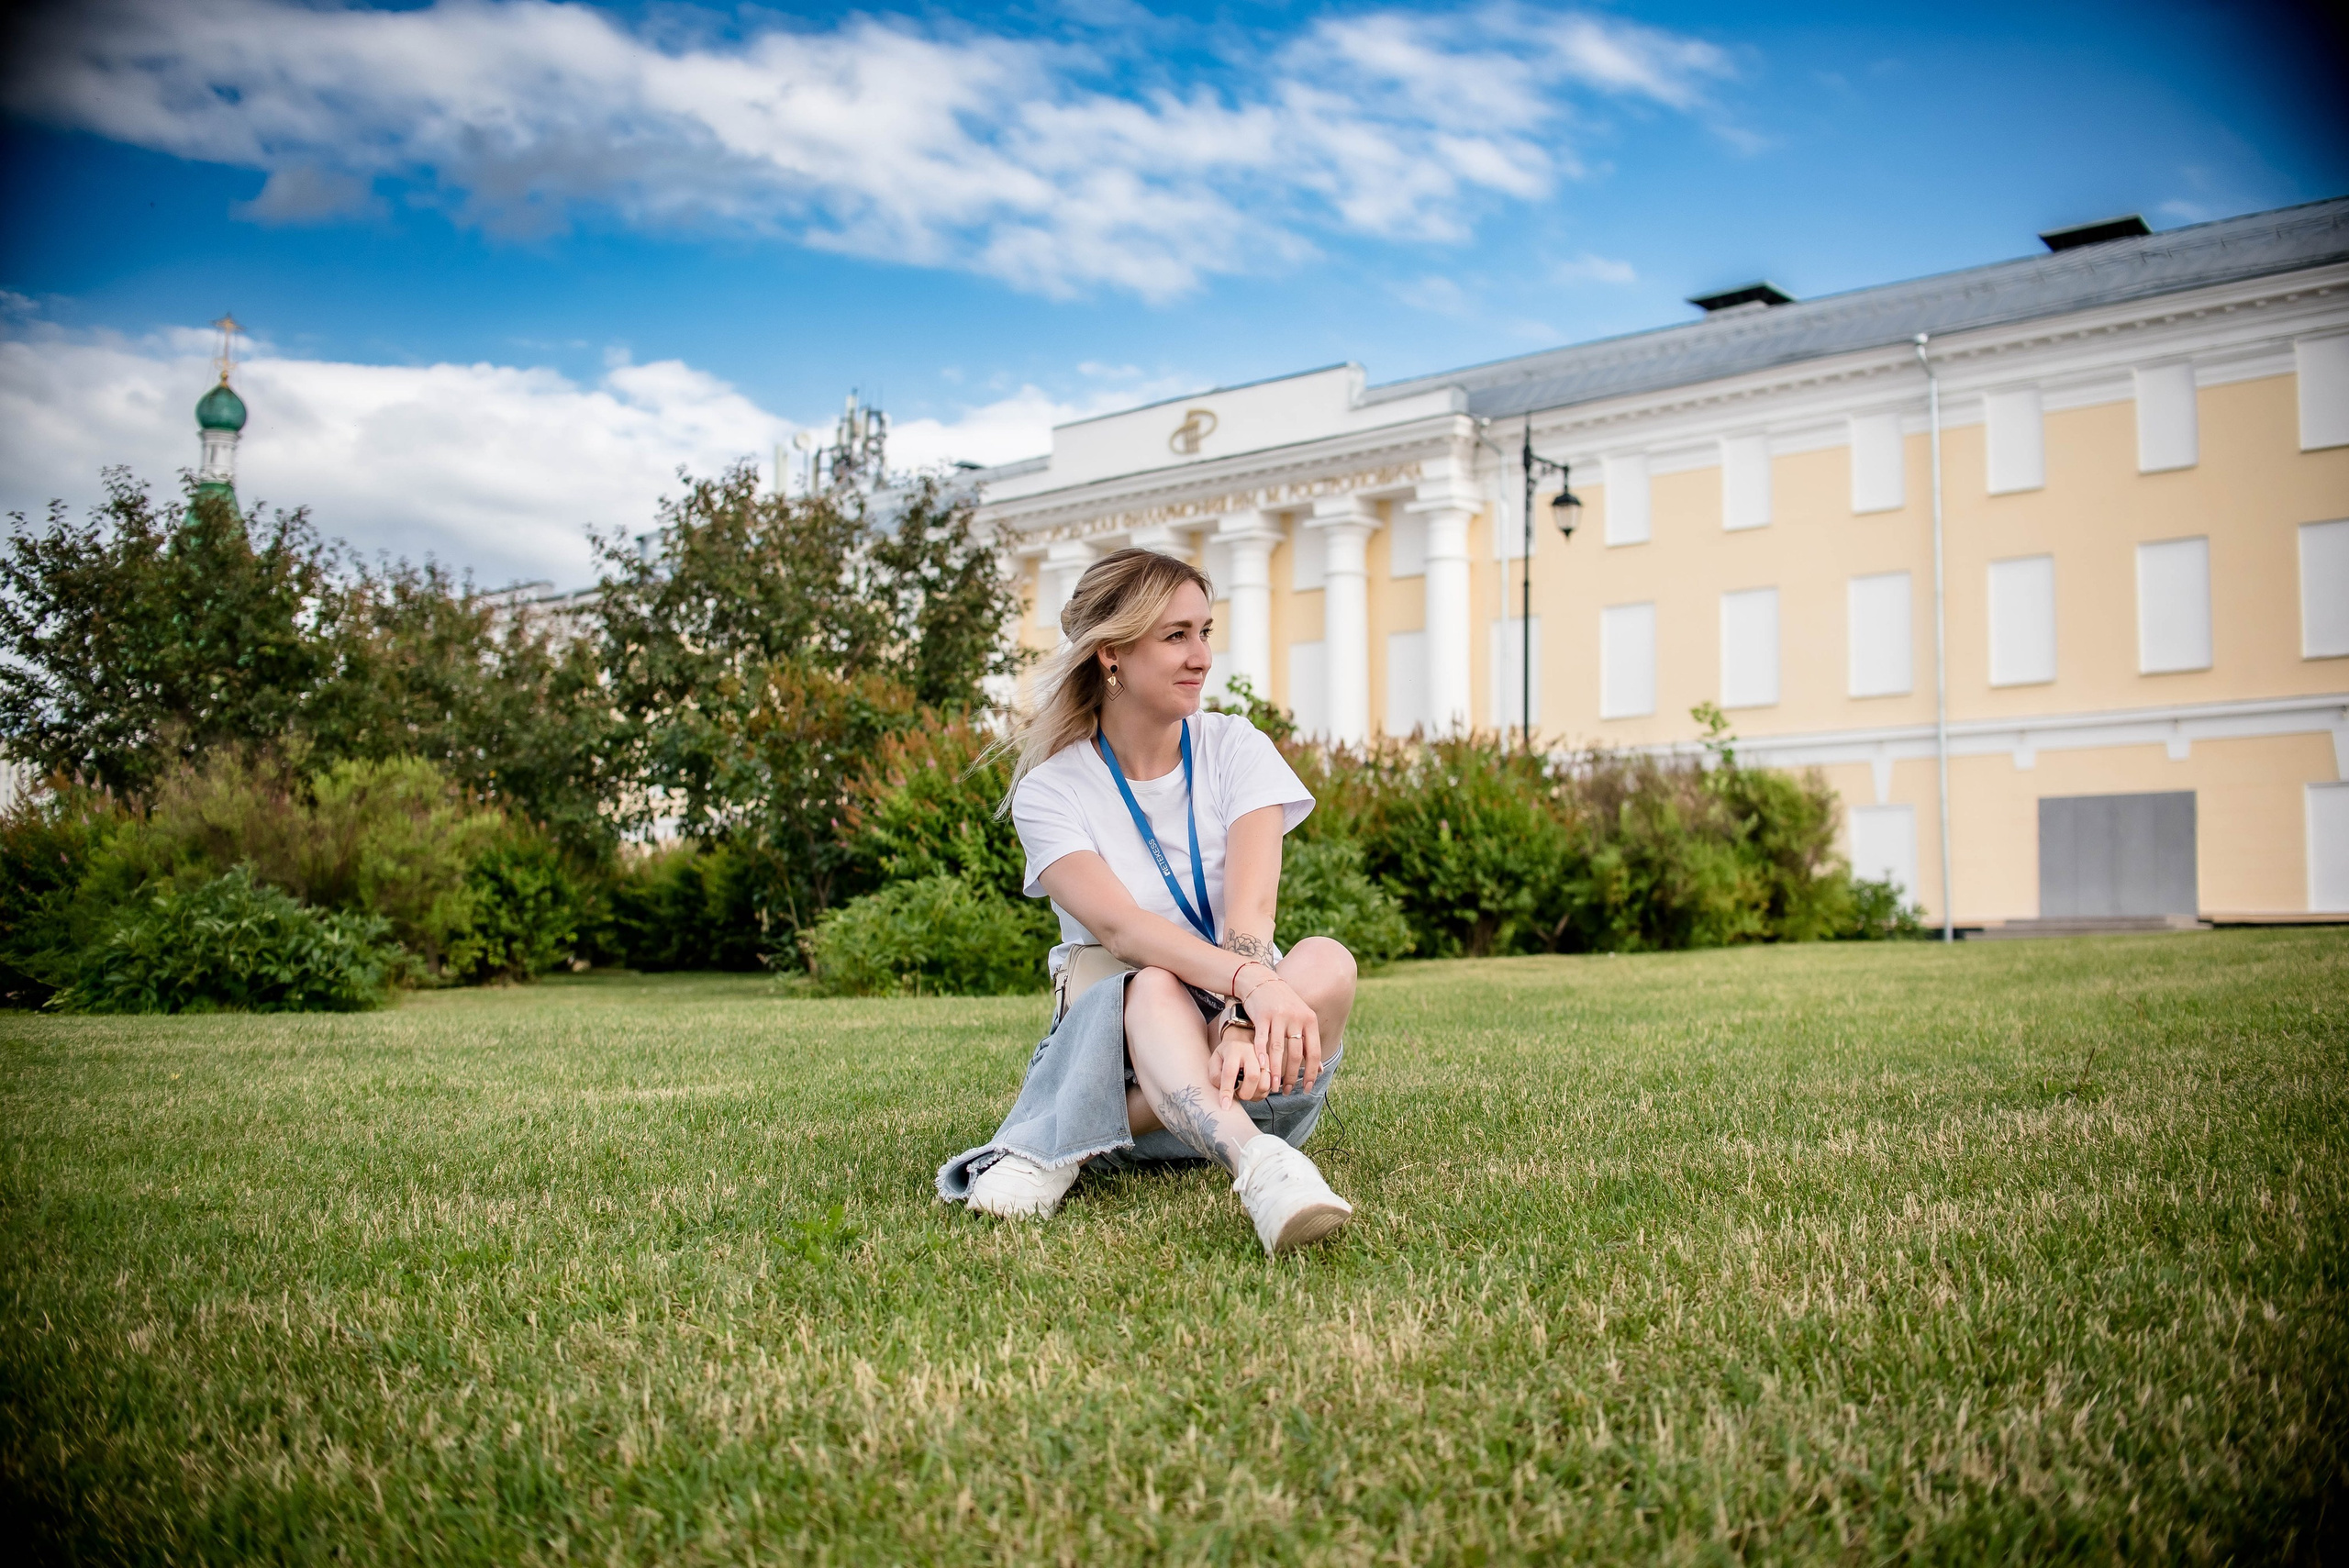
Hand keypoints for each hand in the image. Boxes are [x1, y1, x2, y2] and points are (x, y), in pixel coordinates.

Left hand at [1210, 1023, 1269, 1102]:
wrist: (1241, 1043)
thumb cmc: (1225, 1056)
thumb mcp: (1214, 1061)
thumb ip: (1215, 1076)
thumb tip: (1225, 1090)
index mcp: (1234, 1049)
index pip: (1230, 1072)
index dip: (1227, 1090)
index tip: (1225, 1105)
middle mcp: (1252, 1051)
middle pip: (1253, 1076)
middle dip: (1245, 1093)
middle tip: (1238, 1095)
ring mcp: (1265, 1058)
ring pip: (1265, 1083)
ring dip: (1254, 1095)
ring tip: (1245, 1092)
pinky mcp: (1272, 1066)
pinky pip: (1270, 1086)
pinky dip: (1261, 1094)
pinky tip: (1253, 1090)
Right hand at [1239, 972, 1319, 1095]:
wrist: (1261, 980)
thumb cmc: (1283, 1004)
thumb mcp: (1301, 1018)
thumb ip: (1310, 1042)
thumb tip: (1320, 1069)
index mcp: (1309, 1020)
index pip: (1314, 1052)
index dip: (1311, 1073)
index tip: (1307, 1088)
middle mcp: (1296, 1018)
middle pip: (1296, 1053)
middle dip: (1291, 1076)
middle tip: (1287, 1091)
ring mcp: (1279, 1016)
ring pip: (1278, 1050)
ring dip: (1275, 1071)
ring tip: (1273, 1087)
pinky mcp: (1262, 1015)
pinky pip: (1261, 1039)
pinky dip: (1261, 1055)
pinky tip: (1261, 1068)